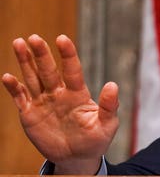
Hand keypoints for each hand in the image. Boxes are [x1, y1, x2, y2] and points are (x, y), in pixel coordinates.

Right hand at [2, 34, 118, 173]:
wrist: (77, 158)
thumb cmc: (95, 140)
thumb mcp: (107, 125)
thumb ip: (109, 106)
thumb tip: (113, 85)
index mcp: (78, 93)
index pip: (72, 70)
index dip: (68, 54)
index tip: (62, 38)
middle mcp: (59, 93)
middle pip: (48, 70)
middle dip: (41, 54)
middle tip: (34, 38)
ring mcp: (43, 102)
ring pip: (32, 78)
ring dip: (25, 62)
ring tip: (19, 43)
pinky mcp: (30, 114)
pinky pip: (20, 98)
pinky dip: (14, 88)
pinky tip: (8, 77)